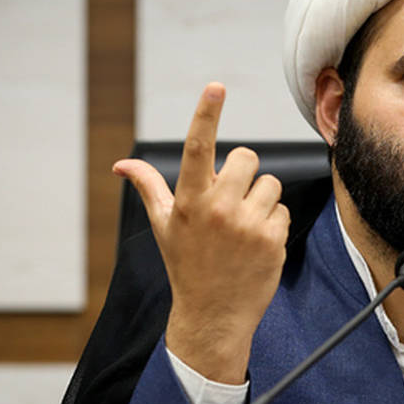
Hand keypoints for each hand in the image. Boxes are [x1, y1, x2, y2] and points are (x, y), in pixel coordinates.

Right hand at [113, 83, 289, 383]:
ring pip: (270, 184)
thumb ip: (148, 187)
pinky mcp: (273, 240)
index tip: (215, 87)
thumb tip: (122, 165)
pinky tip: (256, 245)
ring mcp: (248, 225)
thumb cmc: (187, 265)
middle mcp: (218, 209)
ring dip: (260, 199)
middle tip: (230, 201)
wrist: (213, 316)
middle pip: (246, 157)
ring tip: (242, 228)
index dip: (206, 114)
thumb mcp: (164, 225)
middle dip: (242, 173)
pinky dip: (272, 223)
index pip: (197, 148)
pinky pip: (282, 210)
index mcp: (189, 201)